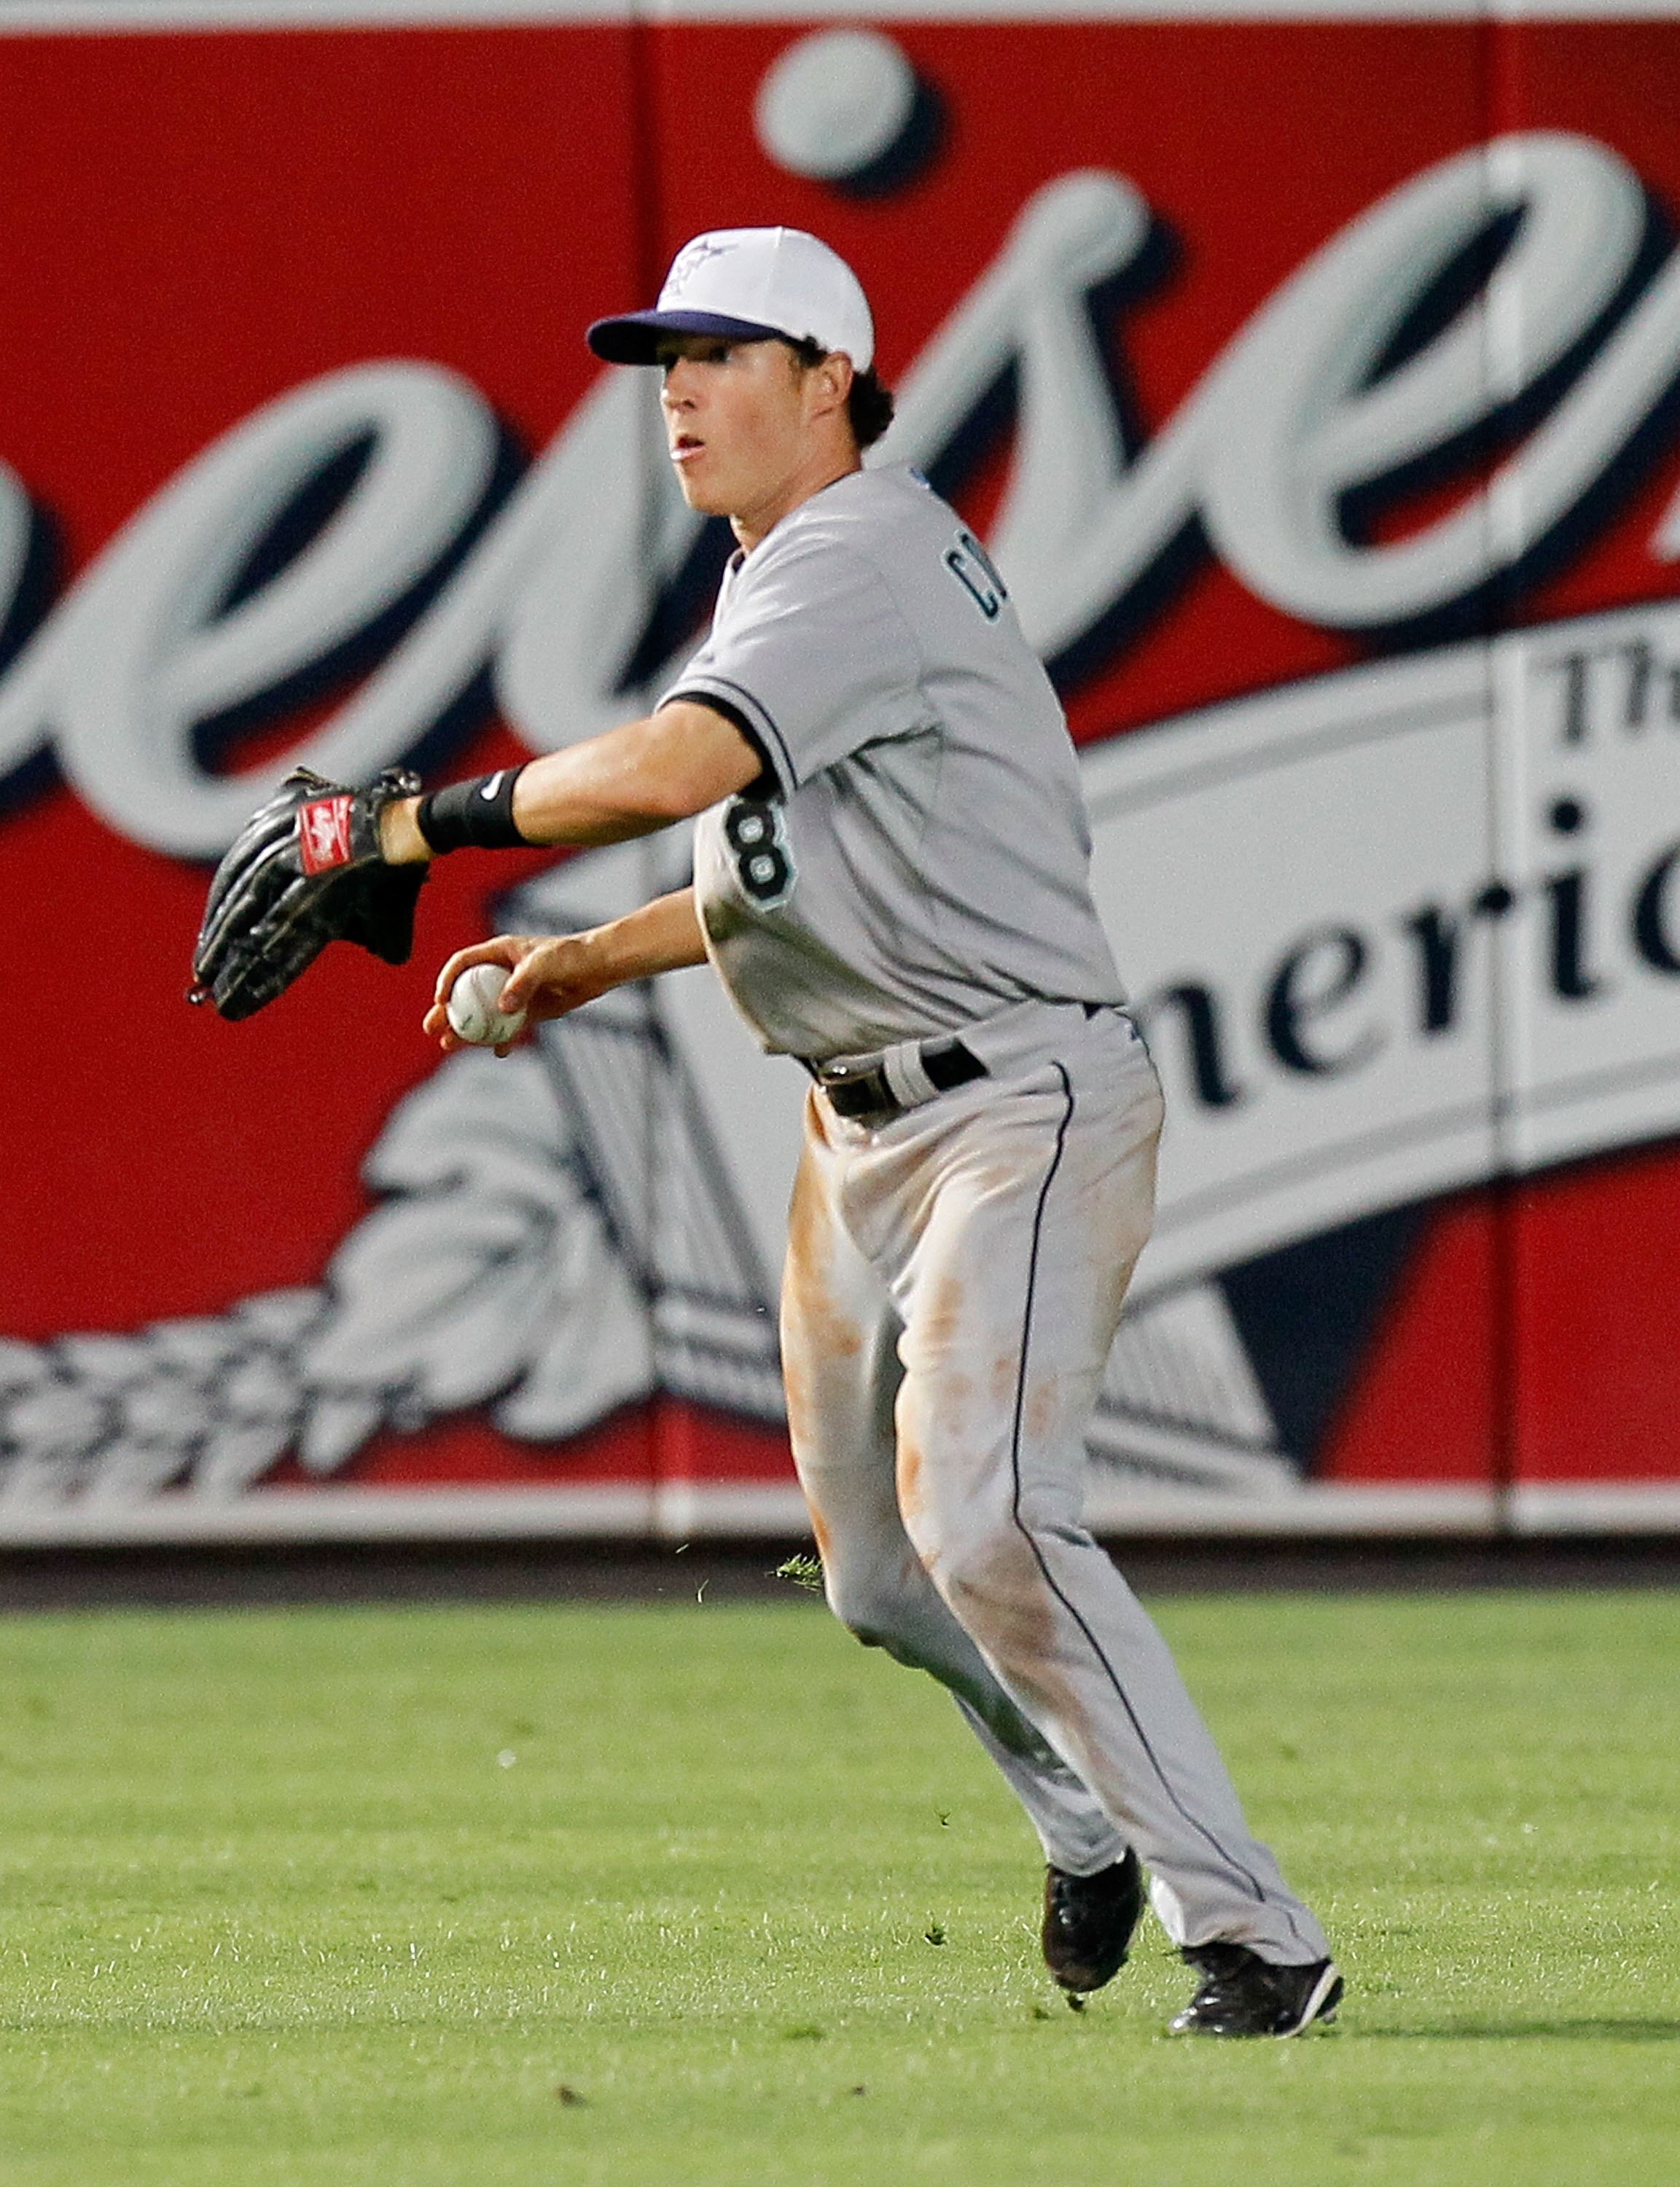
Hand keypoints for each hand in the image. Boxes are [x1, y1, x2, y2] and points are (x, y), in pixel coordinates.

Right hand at [424, 931, 611, 1054]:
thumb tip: (502, 1007)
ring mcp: (514, 993)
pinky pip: (509, 1027)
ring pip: (484, 1015)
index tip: (441, 1001)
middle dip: (446, 1012)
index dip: (447, 981)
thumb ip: (522, 983)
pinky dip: (503, 1039)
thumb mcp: (544, 964)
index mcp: (498, 952)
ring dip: (467, 1031)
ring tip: (449, 1045)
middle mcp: (502, 972)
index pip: (463, 965)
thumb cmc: (571, 956)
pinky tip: (499, 1051)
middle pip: (465, 993)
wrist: (598, 968)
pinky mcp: (530, 1010)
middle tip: (432, 1028)